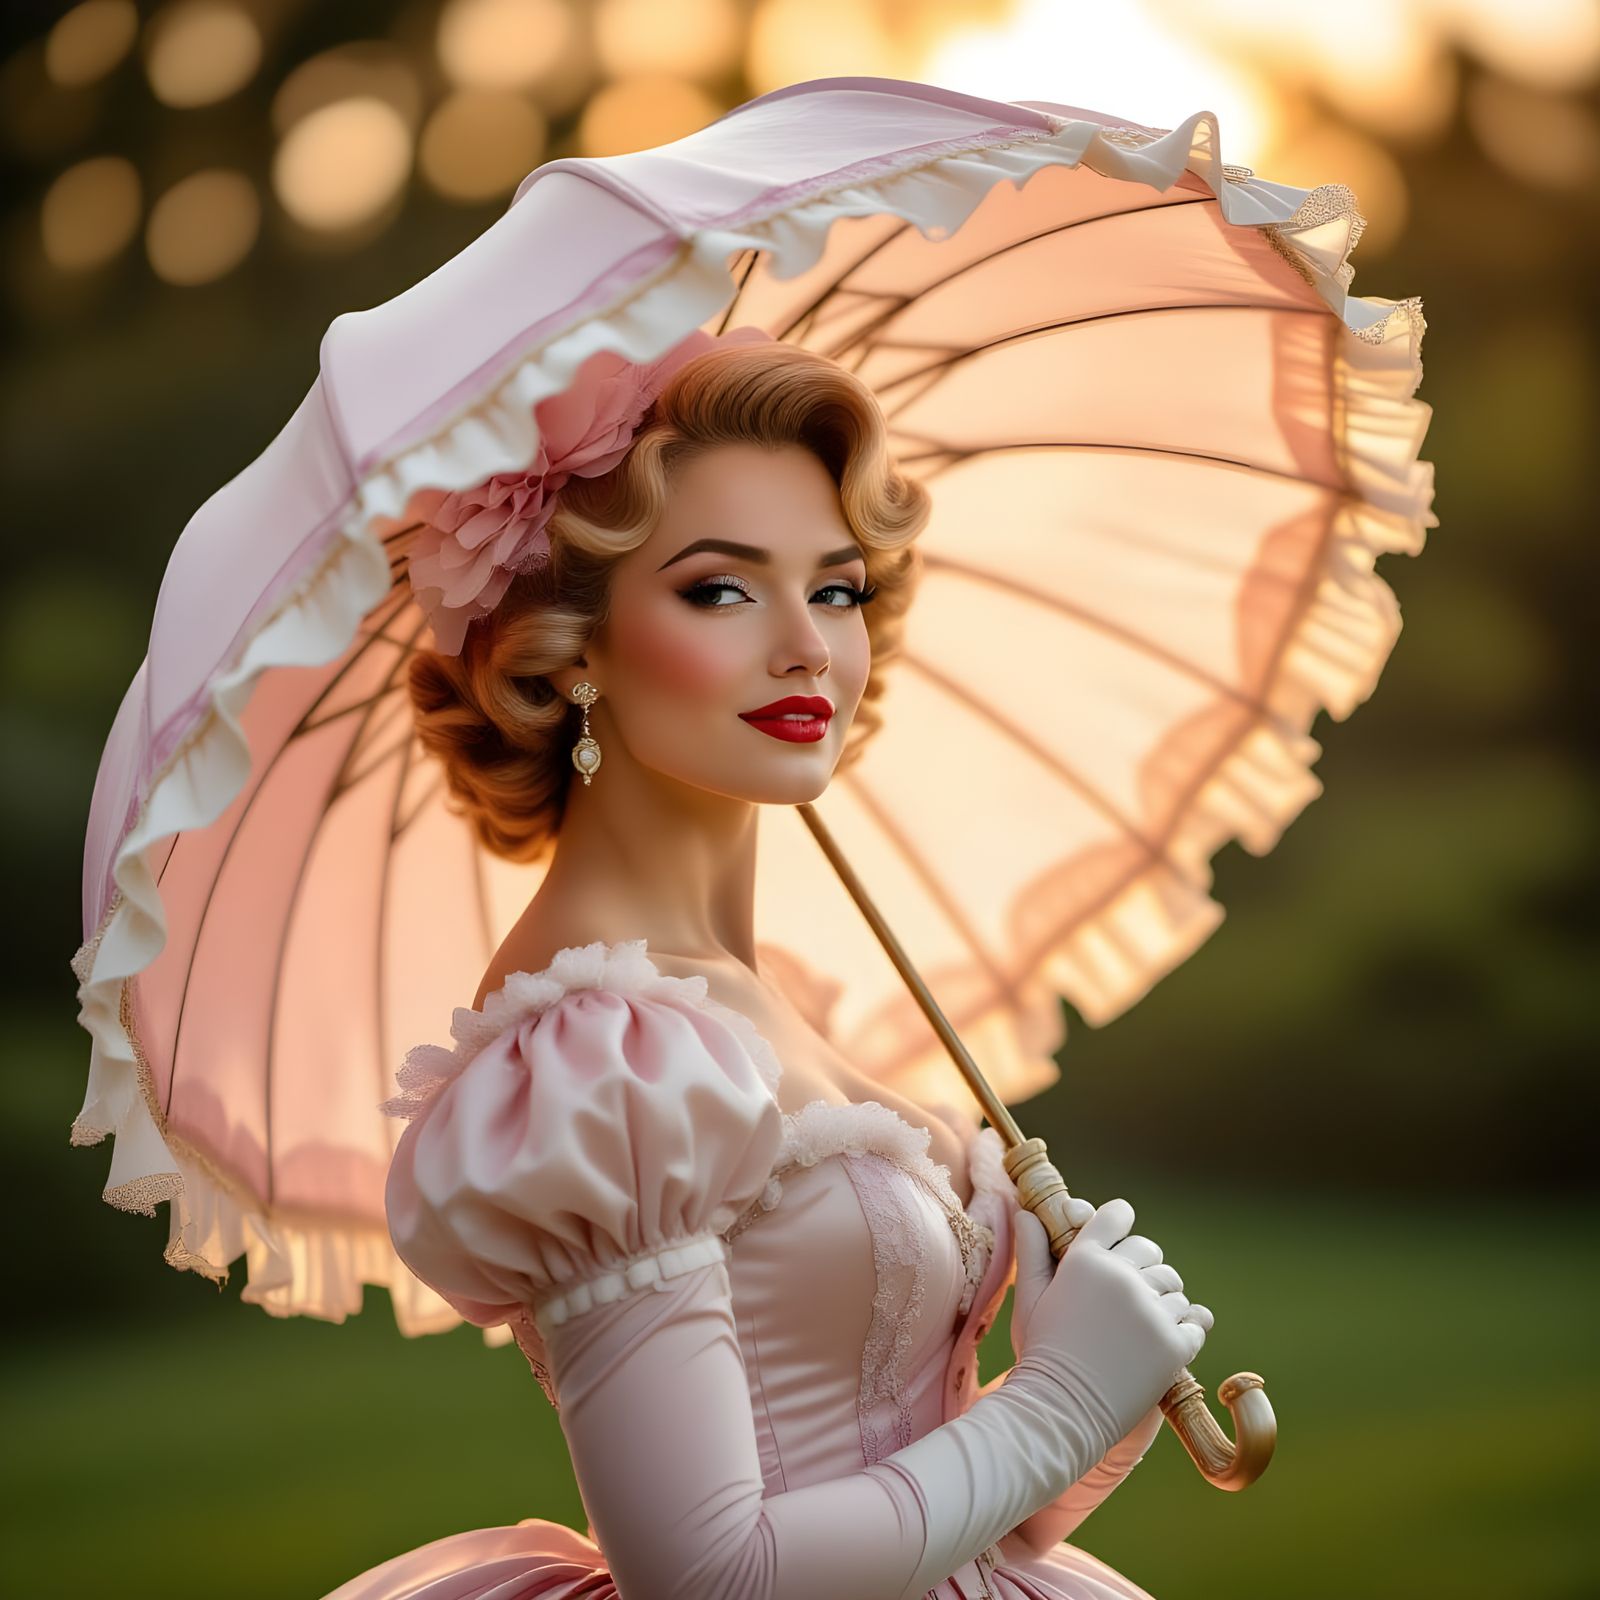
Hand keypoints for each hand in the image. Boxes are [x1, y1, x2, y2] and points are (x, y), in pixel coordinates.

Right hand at [1005, 1197, 1213, 1452]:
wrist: (1063, 1412)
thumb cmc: (1043, 1353)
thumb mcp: (1029, 1299)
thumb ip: (1033, 1251)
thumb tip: (1027, 1212)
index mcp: (1084, 1260)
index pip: (1116, 1215)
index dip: (1119, 1222)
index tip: (1120, 1238)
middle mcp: (1121, 1278)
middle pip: (1151, 1250)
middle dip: (1143, 1266)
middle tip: (1129, 1294)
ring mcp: (1151, 1311)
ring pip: (1175, 1286)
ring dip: (1164, 1301)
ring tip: (1142, 1326)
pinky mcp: (1175, 1345)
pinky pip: (1196, 1321)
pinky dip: (1186, 1329)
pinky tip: (1165, 1340)